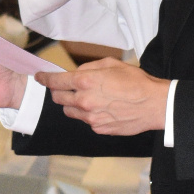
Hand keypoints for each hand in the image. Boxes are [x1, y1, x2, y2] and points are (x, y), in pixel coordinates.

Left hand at [41, 60, 168, 133]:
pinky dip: (87, 114)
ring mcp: (90, 117)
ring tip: (88, 99)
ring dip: (72, 105)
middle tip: (67, 88)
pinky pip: (85, 121)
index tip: (39, 77)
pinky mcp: (98, 128)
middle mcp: (84, 101)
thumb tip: (75, 73)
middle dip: (59, 92)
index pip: (55, 81)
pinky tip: (101, 109)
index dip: (44, 78)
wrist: (153, 104)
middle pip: (58, 98)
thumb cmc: (135, 81)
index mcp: (85, 81)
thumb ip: (89, 68)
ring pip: (69, 112)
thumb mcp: (111, 64)